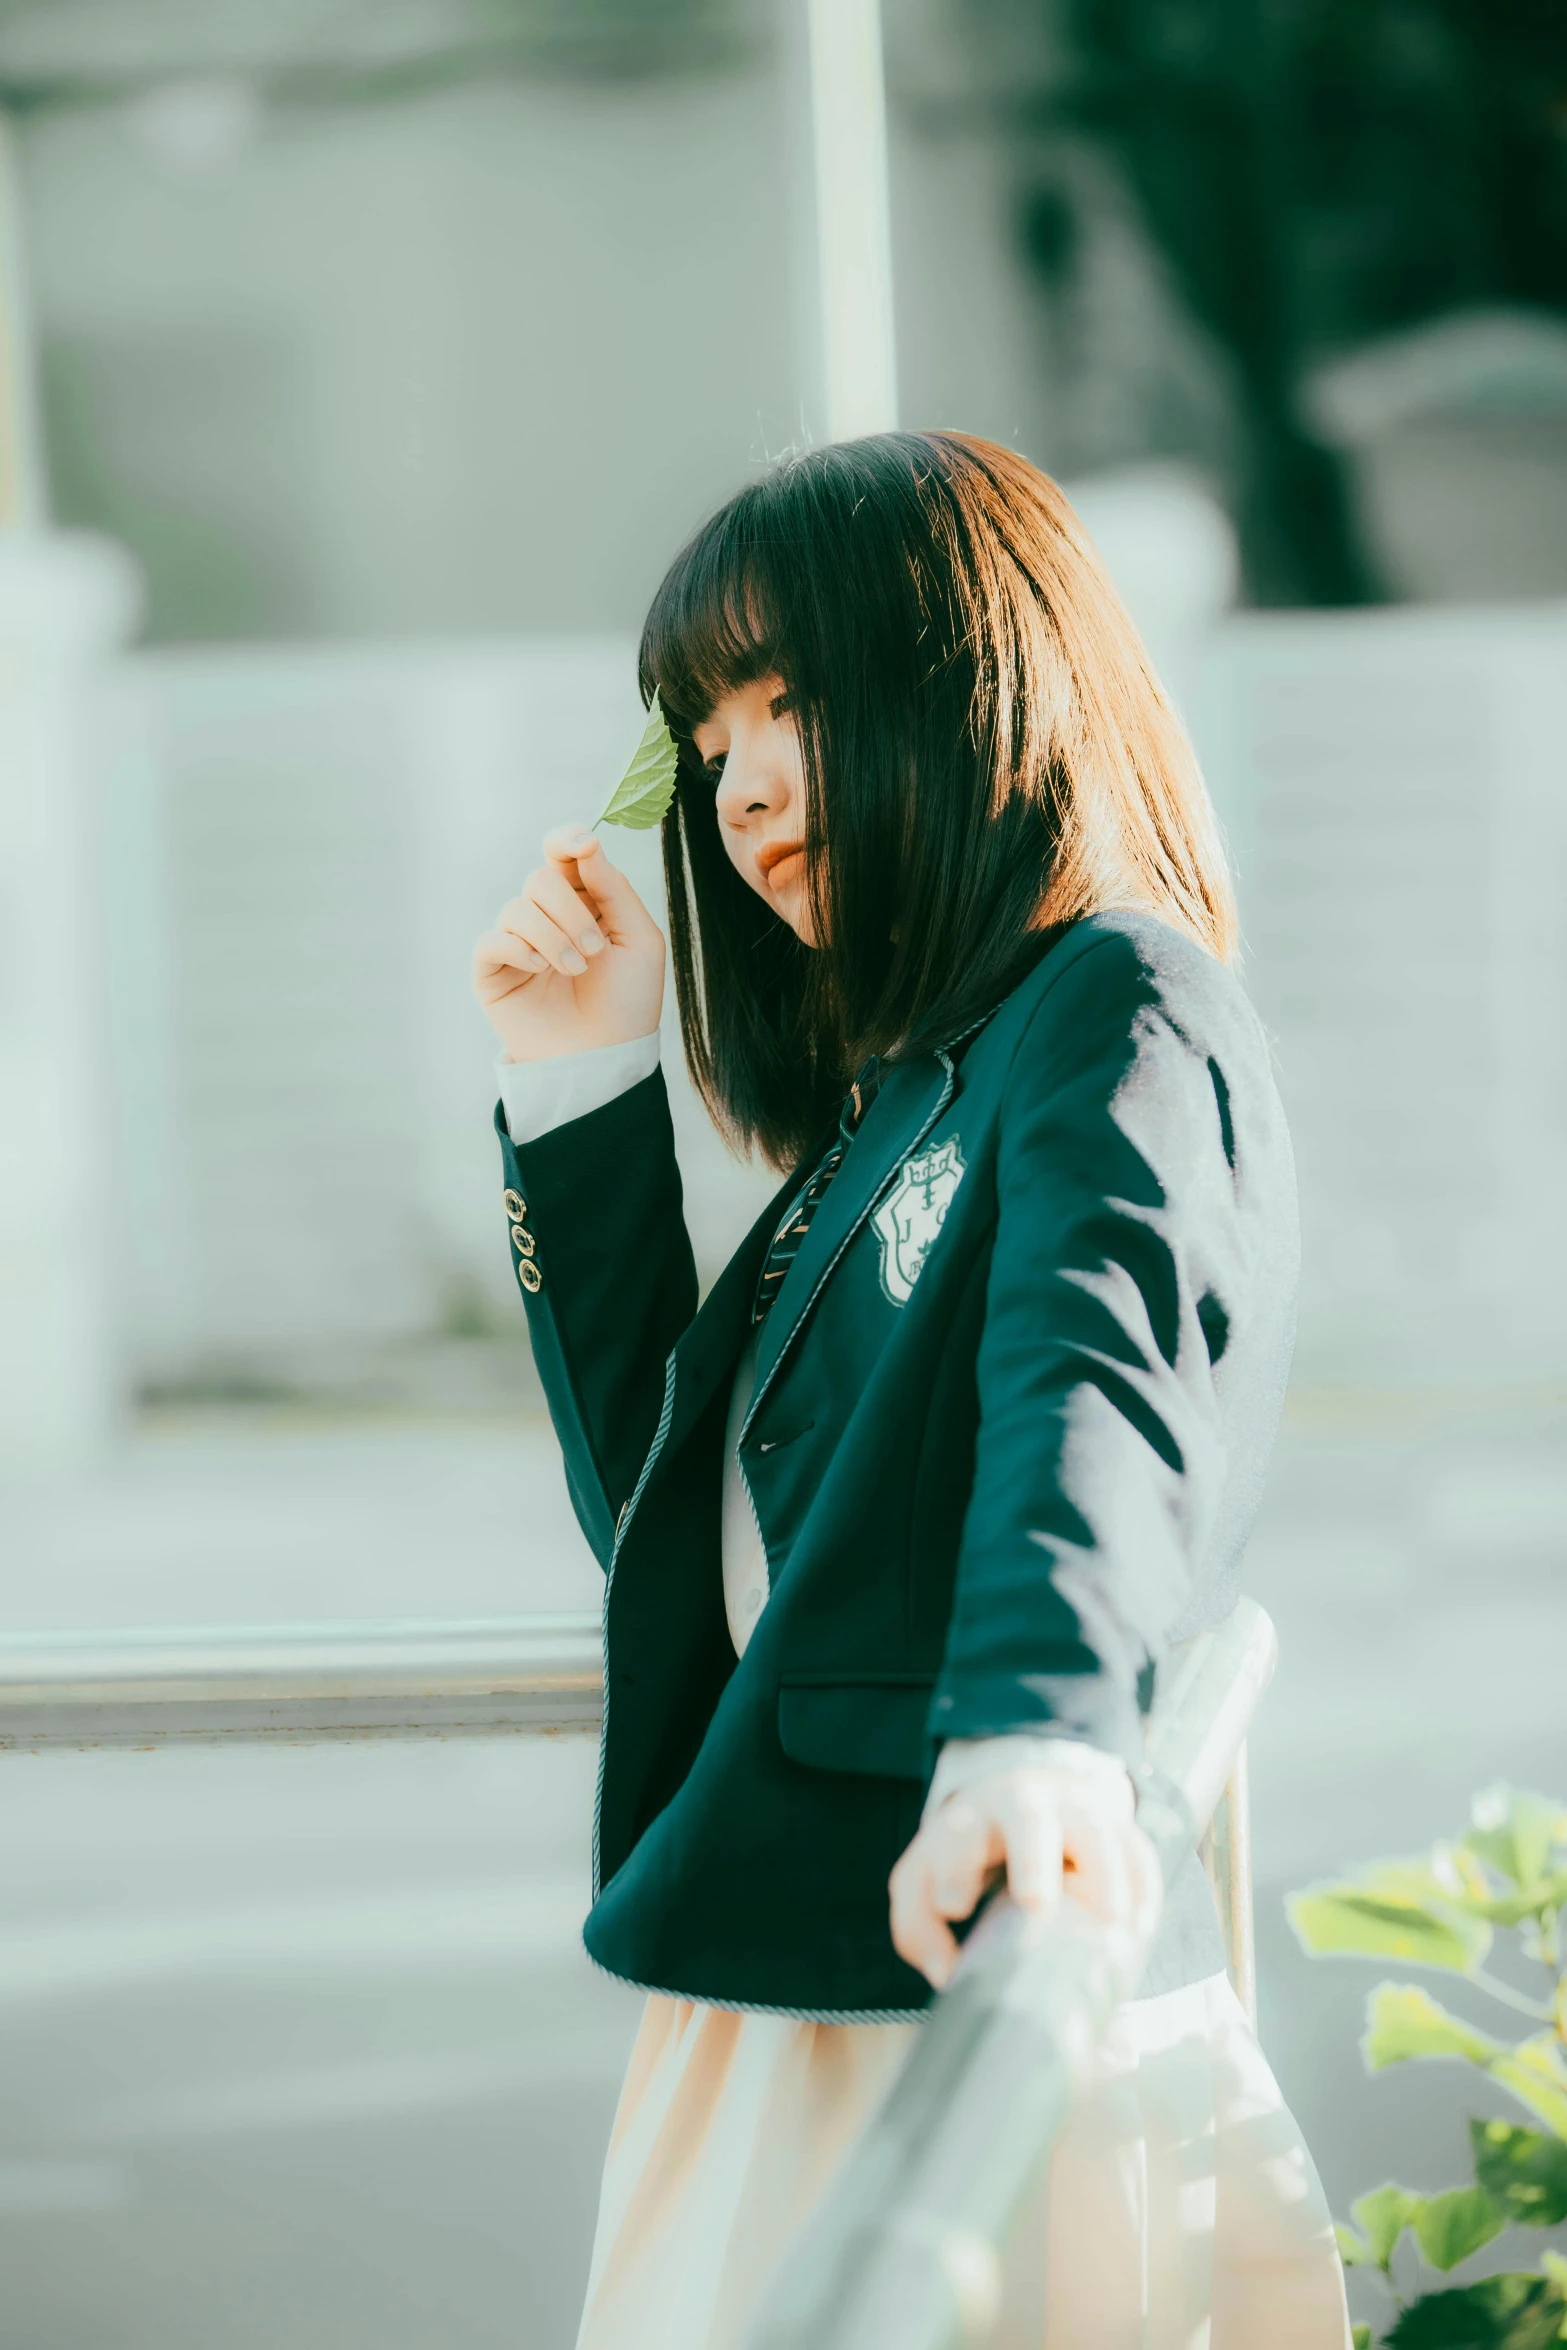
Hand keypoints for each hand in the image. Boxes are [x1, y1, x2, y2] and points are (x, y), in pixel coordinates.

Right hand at [472, 824, 665, 1062]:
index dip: (567, 840)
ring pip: (517, 908)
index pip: (563, 855)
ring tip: (576, 970)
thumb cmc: (628, 1003)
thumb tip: (586, 845)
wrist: (606, 1059)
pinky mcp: (493, 972)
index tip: (584, 846)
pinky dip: (518, 950)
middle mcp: (547, 918)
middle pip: (540, 878)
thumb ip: (615, 889)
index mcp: (584, 904)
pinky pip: (492, 940)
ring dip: (552, 937)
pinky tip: (540, 972)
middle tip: (595, 950)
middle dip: (571, 910)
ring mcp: (517, 944)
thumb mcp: (640, 940)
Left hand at [888, 1754, 1161, 1991]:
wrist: (1021, 1801)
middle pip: (1029, 1819)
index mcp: (972, 1818)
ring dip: (1105, 1873)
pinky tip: (1140, 1923)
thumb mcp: (925, 1879)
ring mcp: (1074, 1810)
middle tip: (1037, 1901)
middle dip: (1032, 1858)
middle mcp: (1024, 1805)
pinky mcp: (1115, 1826)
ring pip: (1094, 1827)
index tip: (954, 1906)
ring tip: (1112, 1924)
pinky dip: (1142, 1883)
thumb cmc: (969, 1854)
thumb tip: (948, 1974)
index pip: (958, 1833)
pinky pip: (1135, 1847)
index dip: (954, 1866)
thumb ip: (918, 1928)